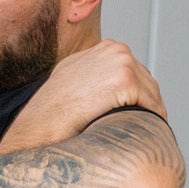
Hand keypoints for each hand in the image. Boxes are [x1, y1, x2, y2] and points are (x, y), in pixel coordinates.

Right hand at [0, 40, 165, 151]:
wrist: (36, 128)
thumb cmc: (47, 116)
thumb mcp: (68, 83)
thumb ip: (89, 79)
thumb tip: (105, 93)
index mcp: (101, 50)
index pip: (133, 73)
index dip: (138, 98)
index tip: (139, 118)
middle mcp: (112, 50)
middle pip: (146, 81)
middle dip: (147, 106)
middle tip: (149, 132)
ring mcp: (120, 62)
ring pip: (151, 93)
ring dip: (151, 115)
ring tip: (149, 137)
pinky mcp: (125, 79)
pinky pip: (151, 104)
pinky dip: (152, 121)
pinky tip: (147, 136)